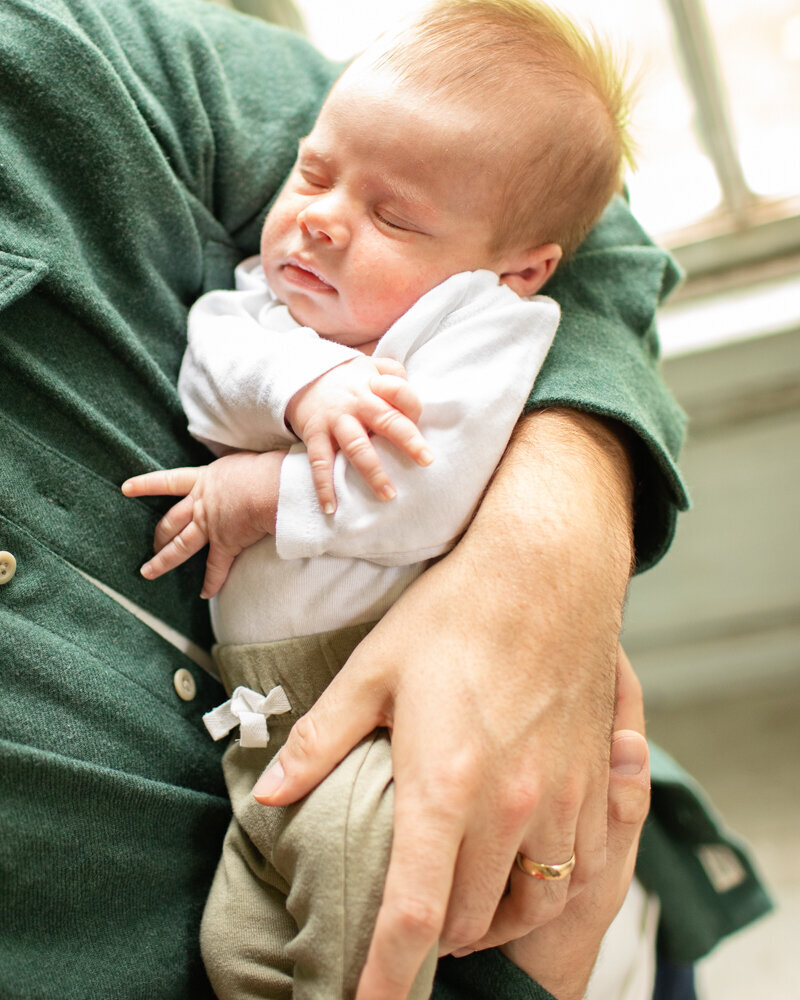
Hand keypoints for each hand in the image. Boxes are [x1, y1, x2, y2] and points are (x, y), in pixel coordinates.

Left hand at [122, 450, 284, 596]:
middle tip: (149, 545)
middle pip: (170, 521)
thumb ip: (233, 471)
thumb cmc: (263, 468)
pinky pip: (215, 567)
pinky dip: (211, 582)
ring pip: (180, 546)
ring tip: (148, 572)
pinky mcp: (226, 544)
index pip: (167, 481)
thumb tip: (240, 471)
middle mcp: (201, 504)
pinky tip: (205, 594)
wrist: (270, 486)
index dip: (145, 485)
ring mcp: (211, 526)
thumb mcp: (240, 462)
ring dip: (163, 561)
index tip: (125, 488)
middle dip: (158, 535)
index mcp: (204, 480)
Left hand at [252, 409, 634, 998]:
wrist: (547, 574)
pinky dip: (539, 893)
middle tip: (401, 919)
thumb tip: (270, 792)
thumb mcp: (373, 670)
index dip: (384, 980)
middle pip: (463, 921)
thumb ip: (320, 740)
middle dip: (425, 937)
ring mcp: (559, 800)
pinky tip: (516, 871)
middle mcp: (508, 808)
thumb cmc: (453, 615)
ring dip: (483, 921)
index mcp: (443, 786)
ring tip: (454, 904)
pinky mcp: (593, 784)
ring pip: (524, 908)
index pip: (410, 916)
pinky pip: (572, 874)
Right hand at [285, 356, 432, 514]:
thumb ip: (393, 373)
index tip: (420, 421)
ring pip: (356, 447)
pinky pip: (320, 463)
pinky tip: (331, 508)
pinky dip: (324, 486)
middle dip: (407, 440)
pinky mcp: (314, 435)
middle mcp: (356, 403)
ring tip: (388, 495)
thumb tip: (413, 387)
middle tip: (426, 460)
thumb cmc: (346, 380)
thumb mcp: (369, 367)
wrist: (300, 377)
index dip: (410, 403)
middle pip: (385, 420)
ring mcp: (335, 420)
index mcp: (373, 386)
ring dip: (373, 472)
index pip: (399, 391)